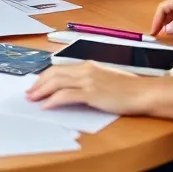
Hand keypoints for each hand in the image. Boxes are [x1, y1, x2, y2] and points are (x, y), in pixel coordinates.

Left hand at [26, 61, 148, 114]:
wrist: (143, 92)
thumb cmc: (129, 88)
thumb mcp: (106, 79)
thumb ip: (91, 80)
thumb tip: (77, 89)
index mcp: (88, 65)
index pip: (60, 69)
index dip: (45, 76)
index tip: (37, 84)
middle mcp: (85, 70)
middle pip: (54, 73)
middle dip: (39, 83)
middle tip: (29, 93)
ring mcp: (88, 80)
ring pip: (56, 83)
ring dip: (41, 91)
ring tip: (32, 99)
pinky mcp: (91, 93)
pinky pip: (66, 95)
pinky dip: (53, 100)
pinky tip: (46, 106)